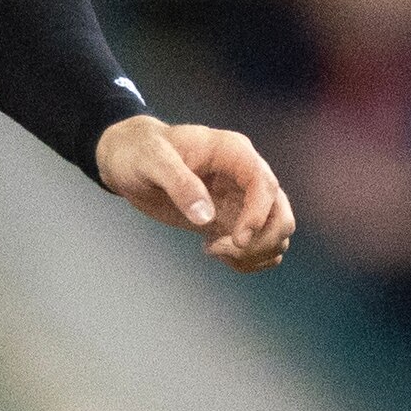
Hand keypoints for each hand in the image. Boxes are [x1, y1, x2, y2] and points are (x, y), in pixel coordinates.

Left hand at [97, 115, 295, 269]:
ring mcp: (242, 200)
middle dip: (261, 241)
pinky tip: (212, 251)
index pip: (265, 185)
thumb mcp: (151, 160)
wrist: (128, 160)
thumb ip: (178, 183)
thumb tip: (205, 218)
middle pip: (281, 214)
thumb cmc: (138, 151)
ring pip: (276, 235)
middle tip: (218, 249)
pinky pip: (258, 247)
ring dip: (253, 254)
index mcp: (234, 152)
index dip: (259, 215)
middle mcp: (246, 176)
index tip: (238, 240)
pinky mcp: (232, 220)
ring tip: (211, 249)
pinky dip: (246, 260)